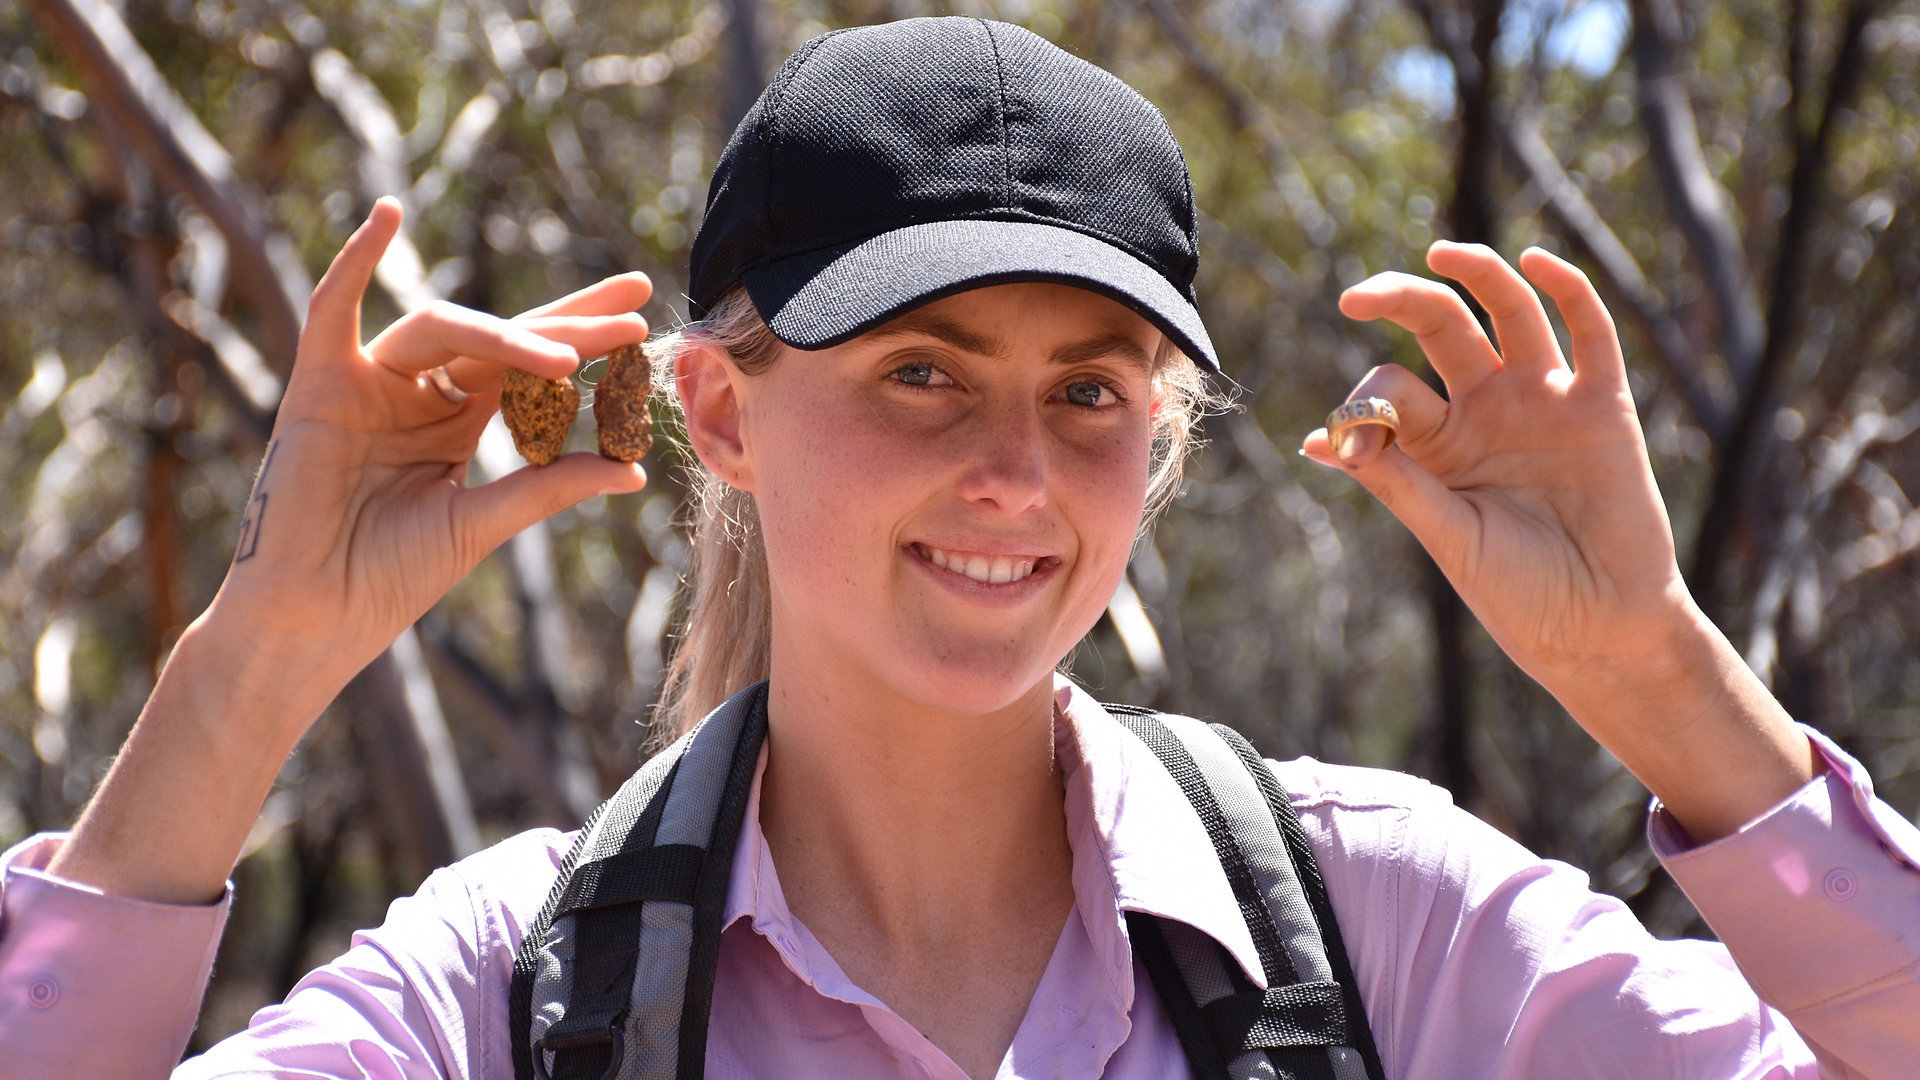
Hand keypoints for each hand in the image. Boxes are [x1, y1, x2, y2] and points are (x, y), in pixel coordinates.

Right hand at [45, 199, 651, 902]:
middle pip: (501, 337)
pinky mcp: (320, 386)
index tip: (644, 320)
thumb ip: (551, 487)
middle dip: (569, 318)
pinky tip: (386, 216)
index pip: (532, 362)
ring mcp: (370, 382)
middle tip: (634, 299)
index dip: (584, 337)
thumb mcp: (485, 523)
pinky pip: (332, 311)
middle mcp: (421, 390)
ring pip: (445, 331)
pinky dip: (354, 262)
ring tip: (568, 358)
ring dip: (508, 337)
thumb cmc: (390, 578)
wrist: (319, 619)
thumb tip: (634, 470)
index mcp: (461, 418)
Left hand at [1303, 241, 1683, 681]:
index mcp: (1438, 441)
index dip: (1365, 403)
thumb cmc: (1517, 594)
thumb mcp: (1446, 536)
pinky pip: (1590, 333)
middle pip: (1441, 327)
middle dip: (1400, 300)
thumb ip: (1395, 481)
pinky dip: (1569, 291)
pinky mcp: (1603, 407)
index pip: (1391, 388)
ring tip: (1440, 253)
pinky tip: (1537, 261)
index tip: (1344, 442)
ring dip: (1478, 274)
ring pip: (1510, 312)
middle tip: (1355, 297)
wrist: (1598, 633)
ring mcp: (1545, 401)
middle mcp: (1487, 408)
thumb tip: (1320, 438)